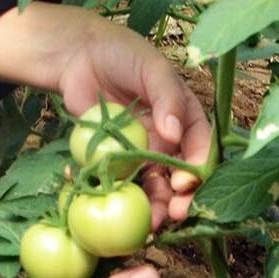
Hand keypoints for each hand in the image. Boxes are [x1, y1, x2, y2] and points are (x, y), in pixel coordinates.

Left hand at [51, 15, 211, 225]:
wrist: (78, 53)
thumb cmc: (122, 53)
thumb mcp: (152, 68)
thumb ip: (167, 98)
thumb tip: (174, 133)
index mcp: (185, 118)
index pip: (200, 149)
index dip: (197, 169)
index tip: (186, 183)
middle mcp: (167, 139)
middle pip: (179, 176)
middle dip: (179, 198)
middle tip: (172, 214)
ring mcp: (139, 150)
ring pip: (152, 184)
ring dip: (153, 206)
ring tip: (148, 224)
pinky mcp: (113, 155)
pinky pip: (121, 178)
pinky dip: (121, 194)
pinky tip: (115, 205)